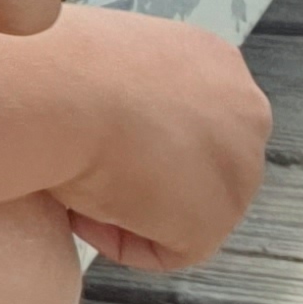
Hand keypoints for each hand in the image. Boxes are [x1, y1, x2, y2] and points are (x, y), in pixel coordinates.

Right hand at [11, 4, 272, 269]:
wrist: (56, 90)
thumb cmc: (55, 62)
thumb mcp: (104, 54)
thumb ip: (129, 82)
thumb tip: (101, 107)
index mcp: (217, 61)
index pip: (191, 115)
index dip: (139, 134)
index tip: (92, 135)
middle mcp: (247, 111)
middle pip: (200, 163)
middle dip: (146, 173)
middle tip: (88, 170)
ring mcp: (241, 168)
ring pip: (184, 207)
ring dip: (132, 206)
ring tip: (75, 188)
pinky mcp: (213, 220)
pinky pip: (167, 250)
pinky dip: (121, 240)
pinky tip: (79, 212)